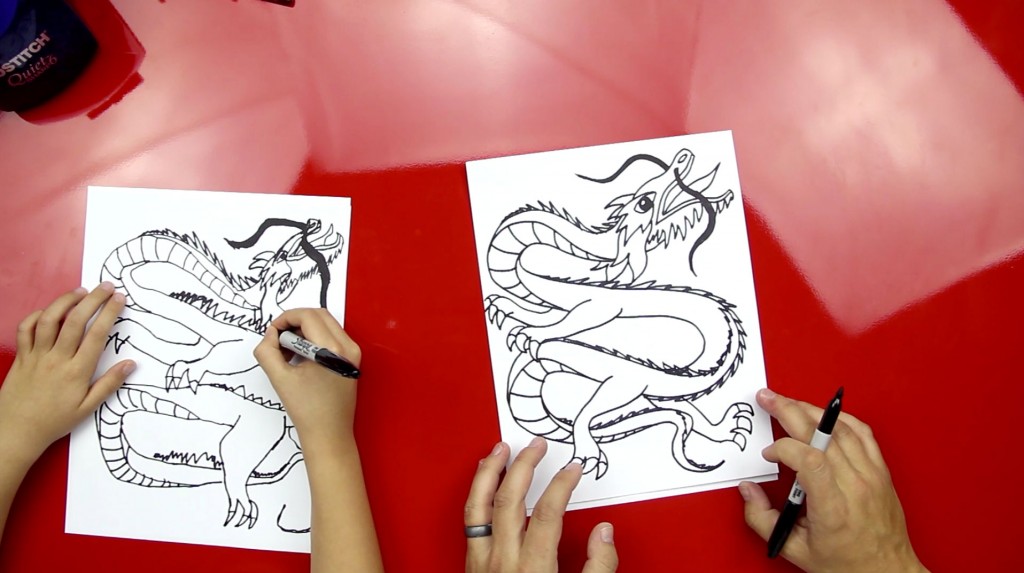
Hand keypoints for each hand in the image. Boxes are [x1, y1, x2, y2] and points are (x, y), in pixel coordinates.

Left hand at [0, 284, 134, 465]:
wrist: (16, 431)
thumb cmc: (53, 422)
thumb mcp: (87, 408)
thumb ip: (109, 384)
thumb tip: (130, 364)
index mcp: (76, 372)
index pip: (96, 335)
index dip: (109, 313)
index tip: (119, 299)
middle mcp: (56, 359)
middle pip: (76, 320)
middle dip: (93, 299)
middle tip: (106, 287)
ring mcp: (36, 356)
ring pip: (50, 319)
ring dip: (66, 301)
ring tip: (80, 292)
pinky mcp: (21, 356)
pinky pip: (26, 329)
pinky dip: (37, 315)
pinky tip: (50, 311)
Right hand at [252, 308, 360, 450]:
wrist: (329, 434)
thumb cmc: (307, 410)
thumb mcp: (279, 378)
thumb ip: (267, 351)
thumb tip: (271, 334)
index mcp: (332, 349)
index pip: (308, 315)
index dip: (285, 318)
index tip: (272, 332)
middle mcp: (348, 347)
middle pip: (319, 314)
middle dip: (295, 321)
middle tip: (278, 338)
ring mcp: (353, 353)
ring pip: (326, 324)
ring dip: (304, 329)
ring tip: (288, 352)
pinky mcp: (352, 359)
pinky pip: (332, 336)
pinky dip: (314, 338)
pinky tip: (301, 358)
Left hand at [464, 438, 617, 572]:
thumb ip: (597, 570)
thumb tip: (604, 533)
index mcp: (531, 569)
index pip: (547, 512)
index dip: (562, 484)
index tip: (574, 468)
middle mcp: (501, 562)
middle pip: (511, 500)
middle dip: (525, 466)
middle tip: (538, 445)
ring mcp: (481, 563)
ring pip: (478, 506)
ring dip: (489, 473)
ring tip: (499, 449)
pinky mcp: (470, 567)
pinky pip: (469, 522)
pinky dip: (477, 496)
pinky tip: (483, 484)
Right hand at [739, 389, 927, 572]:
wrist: (888, 572)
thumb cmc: (846, 564)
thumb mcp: (795, 550)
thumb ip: (763, 520)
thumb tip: (748, 490)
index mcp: (833, 508)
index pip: (810, 459)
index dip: (783, 448)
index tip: (770, 454)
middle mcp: (855, 487)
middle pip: (822, 435)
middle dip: (788, 410)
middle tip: (768, 398)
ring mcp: (871, 476)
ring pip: (840, 428)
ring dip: (810, 411)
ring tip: (789, 402)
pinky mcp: (881, 472)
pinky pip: (863, 433)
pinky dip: (841, 419)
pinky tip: (824, 415)